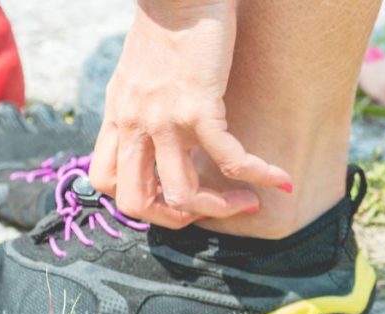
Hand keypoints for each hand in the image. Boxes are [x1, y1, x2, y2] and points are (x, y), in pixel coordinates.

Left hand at [89, 0, 291, 228]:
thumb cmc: (165, 24)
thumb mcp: (136, 73)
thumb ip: (139, 106)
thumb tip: (156, 130)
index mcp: (118, 117)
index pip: (105, 182)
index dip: (135, 201)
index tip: (166, 195)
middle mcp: (134, 125)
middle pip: (134, 202)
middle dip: (173, 218)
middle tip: (204, 210)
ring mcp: (164, 119)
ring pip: (181, 193)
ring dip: (218, 208)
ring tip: (246, 202)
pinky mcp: (199, 105)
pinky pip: (229, 157)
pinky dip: (257, 174)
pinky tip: (279, 179)